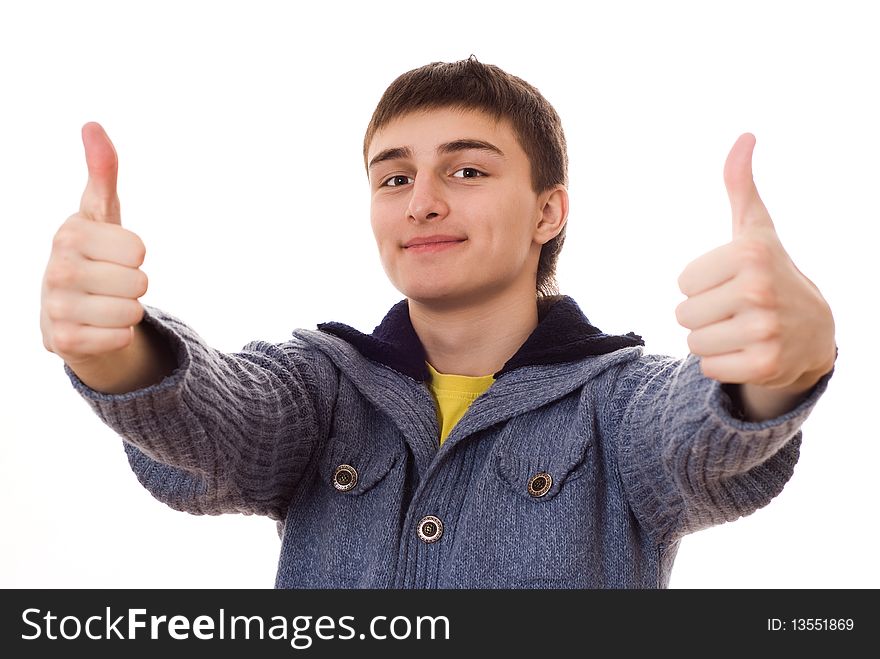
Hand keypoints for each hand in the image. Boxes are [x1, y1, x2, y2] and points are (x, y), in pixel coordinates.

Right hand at [40, 122, 148, 366]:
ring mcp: (55, 307)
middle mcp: (56, 269)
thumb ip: (103, 172)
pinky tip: (98, 326)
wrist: (69, 310)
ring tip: (104, 304)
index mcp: (69, 234)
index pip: (139, 249)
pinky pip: (120, 339)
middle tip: (109, 283)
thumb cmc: (94, 254)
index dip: (135, 255)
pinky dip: (119, 335)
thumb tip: (92, 125)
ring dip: (128, 311)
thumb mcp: (101, 214)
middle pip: (140, 282)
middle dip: (134, 285)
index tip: (113, 254)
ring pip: (132, 312)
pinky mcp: (62, 342)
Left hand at [674, 134, 835, 390]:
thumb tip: (744, 136)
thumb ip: (740, 186)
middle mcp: (760, 290)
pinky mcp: (765, 365)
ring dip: (710, 341)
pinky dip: (722, 365)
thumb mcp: (755, 230)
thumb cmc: (770, 273)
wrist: (813, 332)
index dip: (702, 285)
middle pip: (683, 314)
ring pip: (693, 343)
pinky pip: (708, 368)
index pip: (683, 282)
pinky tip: (747, 352)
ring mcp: (766, 330)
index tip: (732, 282)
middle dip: (703, 315)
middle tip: (737, 310)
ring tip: (741, 330)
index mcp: (749, 254)